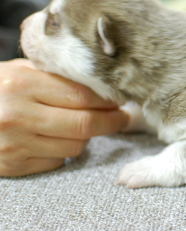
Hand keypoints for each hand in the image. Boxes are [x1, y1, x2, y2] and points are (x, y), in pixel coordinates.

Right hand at [0, 59, 127, 176]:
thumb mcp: (20, 70)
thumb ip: (56, 76)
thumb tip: (102, 84)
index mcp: (21, 84)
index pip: (82, 95)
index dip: (109, 100)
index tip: (122, 100)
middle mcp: (17, 115)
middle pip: (84, 124)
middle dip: (112, 122)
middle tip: (123, 118)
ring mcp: (14, 144)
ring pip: (75, 146)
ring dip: (87, 137)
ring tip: (84, 125)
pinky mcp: (13, 165)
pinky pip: (57, 161)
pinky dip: (64, 150)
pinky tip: (57, 138)